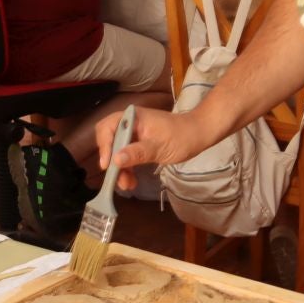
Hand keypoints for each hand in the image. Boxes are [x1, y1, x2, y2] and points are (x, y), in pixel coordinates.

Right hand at [93, 105, 212, 191]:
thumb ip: (137, 153)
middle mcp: (129, 123)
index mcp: (132, 118)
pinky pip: (126, 155)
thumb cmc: (181, 137)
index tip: (108, 165)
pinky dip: (127, 168)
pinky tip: (131, 180)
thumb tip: (116, 160)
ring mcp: (133, 133)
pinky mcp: (138, 142)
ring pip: (117, 151)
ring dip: (119, 169)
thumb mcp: (159, 148)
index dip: (104, 147)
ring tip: (126, 185)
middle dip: (111, 161)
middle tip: (116, 178)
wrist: (199, 134)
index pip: (107, 129)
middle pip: (109, 140)